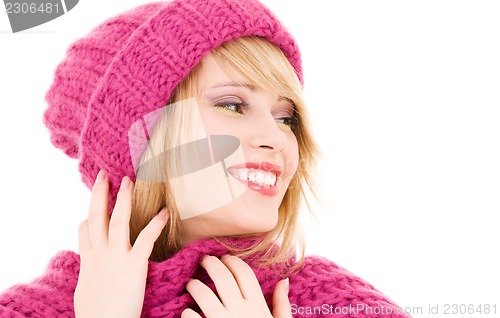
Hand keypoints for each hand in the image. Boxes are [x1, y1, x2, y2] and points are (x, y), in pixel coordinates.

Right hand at [74, 170, 168, 317]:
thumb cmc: (97, 316)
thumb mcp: (85, 292)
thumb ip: (89, 276)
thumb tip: (90, 271)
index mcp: (87, 262)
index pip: (85, 230)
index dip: (89, 215)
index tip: (94, 205)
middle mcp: (98, 255)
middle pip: (96, 217)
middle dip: (99, 194)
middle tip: (103, 175)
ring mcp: (115, 258)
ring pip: (117, 221)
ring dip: (123, 199)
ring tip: (128, 181)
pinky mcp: (134, 265)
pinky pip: (146, 238)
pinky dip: (156, 223)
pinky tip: (165, 212)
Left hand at [182, 255, 290, 317]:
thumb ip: (281, 304)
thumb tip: (284, 280)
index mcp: (258, 306)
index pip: (244, 273)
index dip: (233, 261)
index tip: (225, 258)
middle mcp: (240, 311)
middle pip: (222, 276)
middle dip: (210, 263)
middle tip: (204, 260)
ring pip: (202, 293)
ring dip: (194, 285)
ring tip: (191, 284)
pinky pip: (191, 317)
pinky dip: (187, 312)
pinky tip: (187, 311)